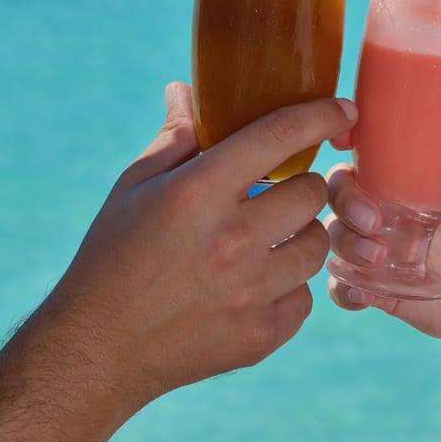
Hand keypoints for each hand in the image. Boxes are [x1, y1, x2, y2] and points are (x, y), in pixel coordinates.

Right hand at [45, 84, 355, 415]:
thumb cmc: (112, 258)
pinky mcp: (259, 337)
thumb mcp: (135, 187)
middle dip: (300, 183)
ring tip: (269, 236)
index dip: (322, 115)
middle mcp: (231, 240)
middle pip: (311, 191)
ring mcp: (249, 293)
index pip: (281, 136)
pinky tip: (257, 283)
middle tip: (277, 191)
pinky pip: (303, 298)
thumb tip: (187, 89)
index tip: (344, 108)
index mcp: (199, 192)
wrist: (96, 351)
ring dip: (299, 234)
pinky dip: (287, 287)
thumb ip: (175, 137)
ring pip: (316, 244)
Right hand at [324, 160, 440, 359]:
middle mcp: (390, 211)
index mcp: (416, 181)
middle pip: (341, 192)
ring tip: (378, 256)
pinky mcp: (382, 291)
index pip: (371, 153)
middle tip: (372, 218)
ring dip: (346, 242)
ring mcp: (382, 251)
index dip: (348, 141)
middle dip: (345, 199)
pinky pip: (346, 287)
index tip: (346, 142)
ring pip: (337, 236)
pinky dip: (344, 289)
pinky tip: (362, 294)